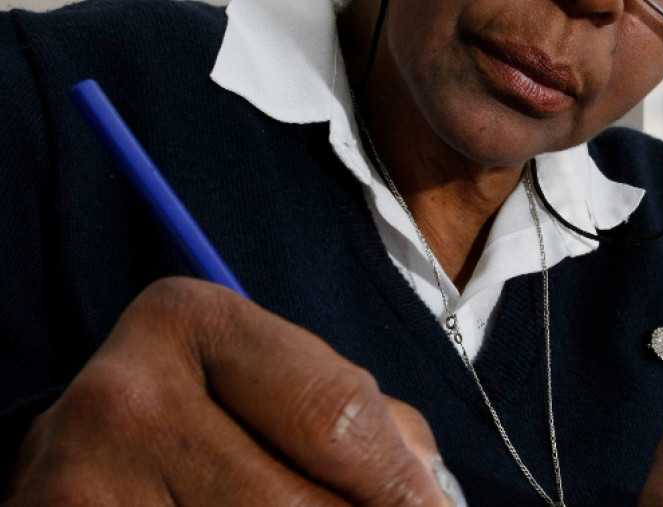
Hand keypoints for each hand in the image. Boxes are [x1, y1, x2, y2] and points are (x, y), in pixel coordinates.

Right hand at [4, 277, 456, 505]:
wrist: (83, 456)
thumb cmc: (207, 419)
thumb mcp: (279, 388)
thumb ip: (368, 425)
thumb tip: (433, 499)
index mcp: (196, 319)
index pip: (337, 416)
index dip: (402, 486)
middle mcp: (129, 394)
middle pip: (299, 504)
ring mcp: (85, 478)